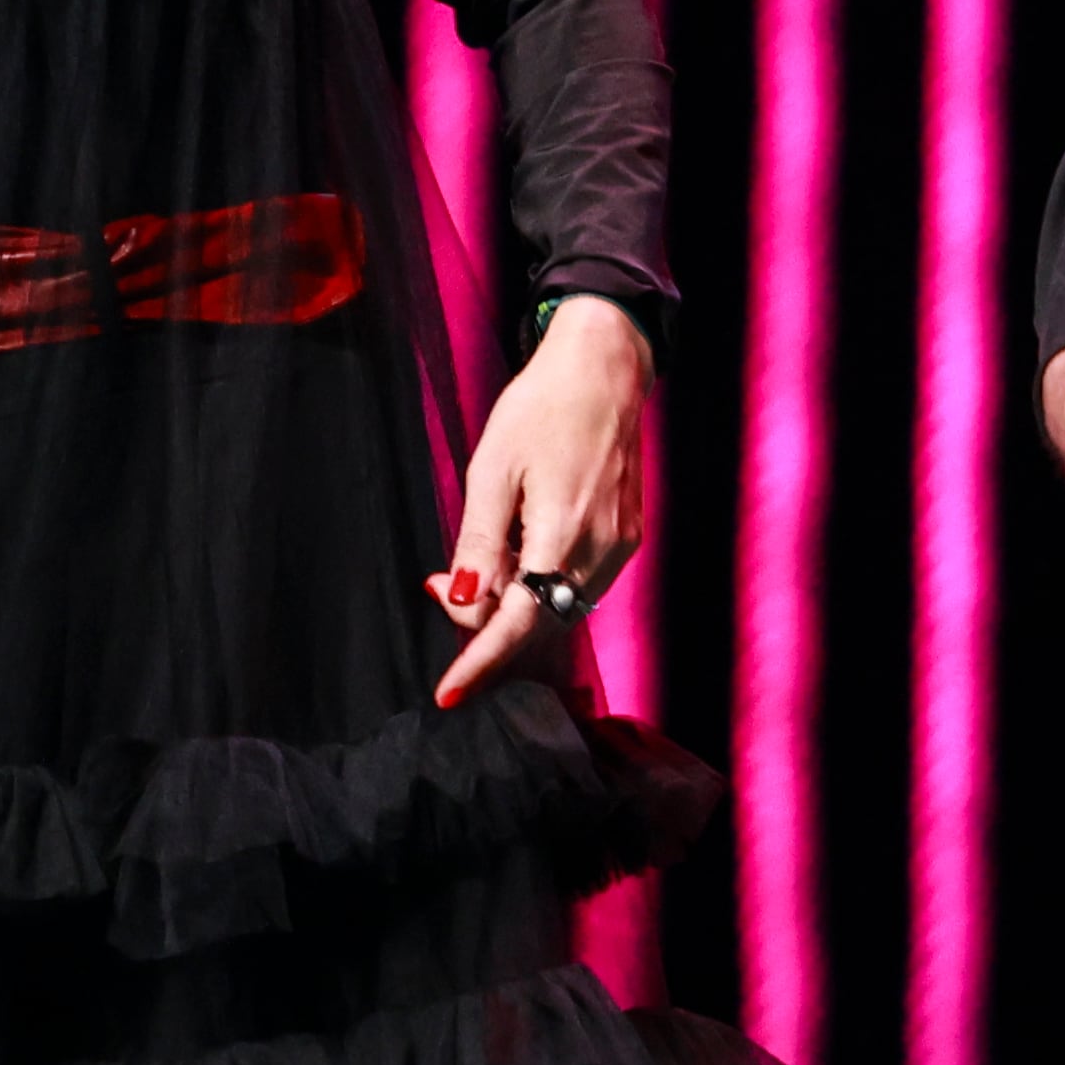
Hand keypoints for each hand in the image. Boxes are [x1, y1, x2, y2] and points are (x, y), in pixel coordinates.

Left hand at [429, 295, 653, 706]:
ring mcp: (619, 547)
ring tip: (472, 565)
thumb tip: (459, 601)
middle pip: (537, 622)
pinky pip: (577, 585)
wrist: (606, 369)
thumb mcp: (492, 468)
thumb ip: (479, 543)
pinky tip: (515, 553)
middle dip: (485, 623)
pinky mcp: (626, 537)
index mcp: (563, 534)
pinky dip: (541, 584)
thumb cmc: (542, 407)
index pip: (517, 623)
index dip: (480, 663)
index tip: (447, 695)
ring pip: (558, 607)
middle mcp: (600, 552)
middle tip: (438, 585)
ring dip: (512, 603)